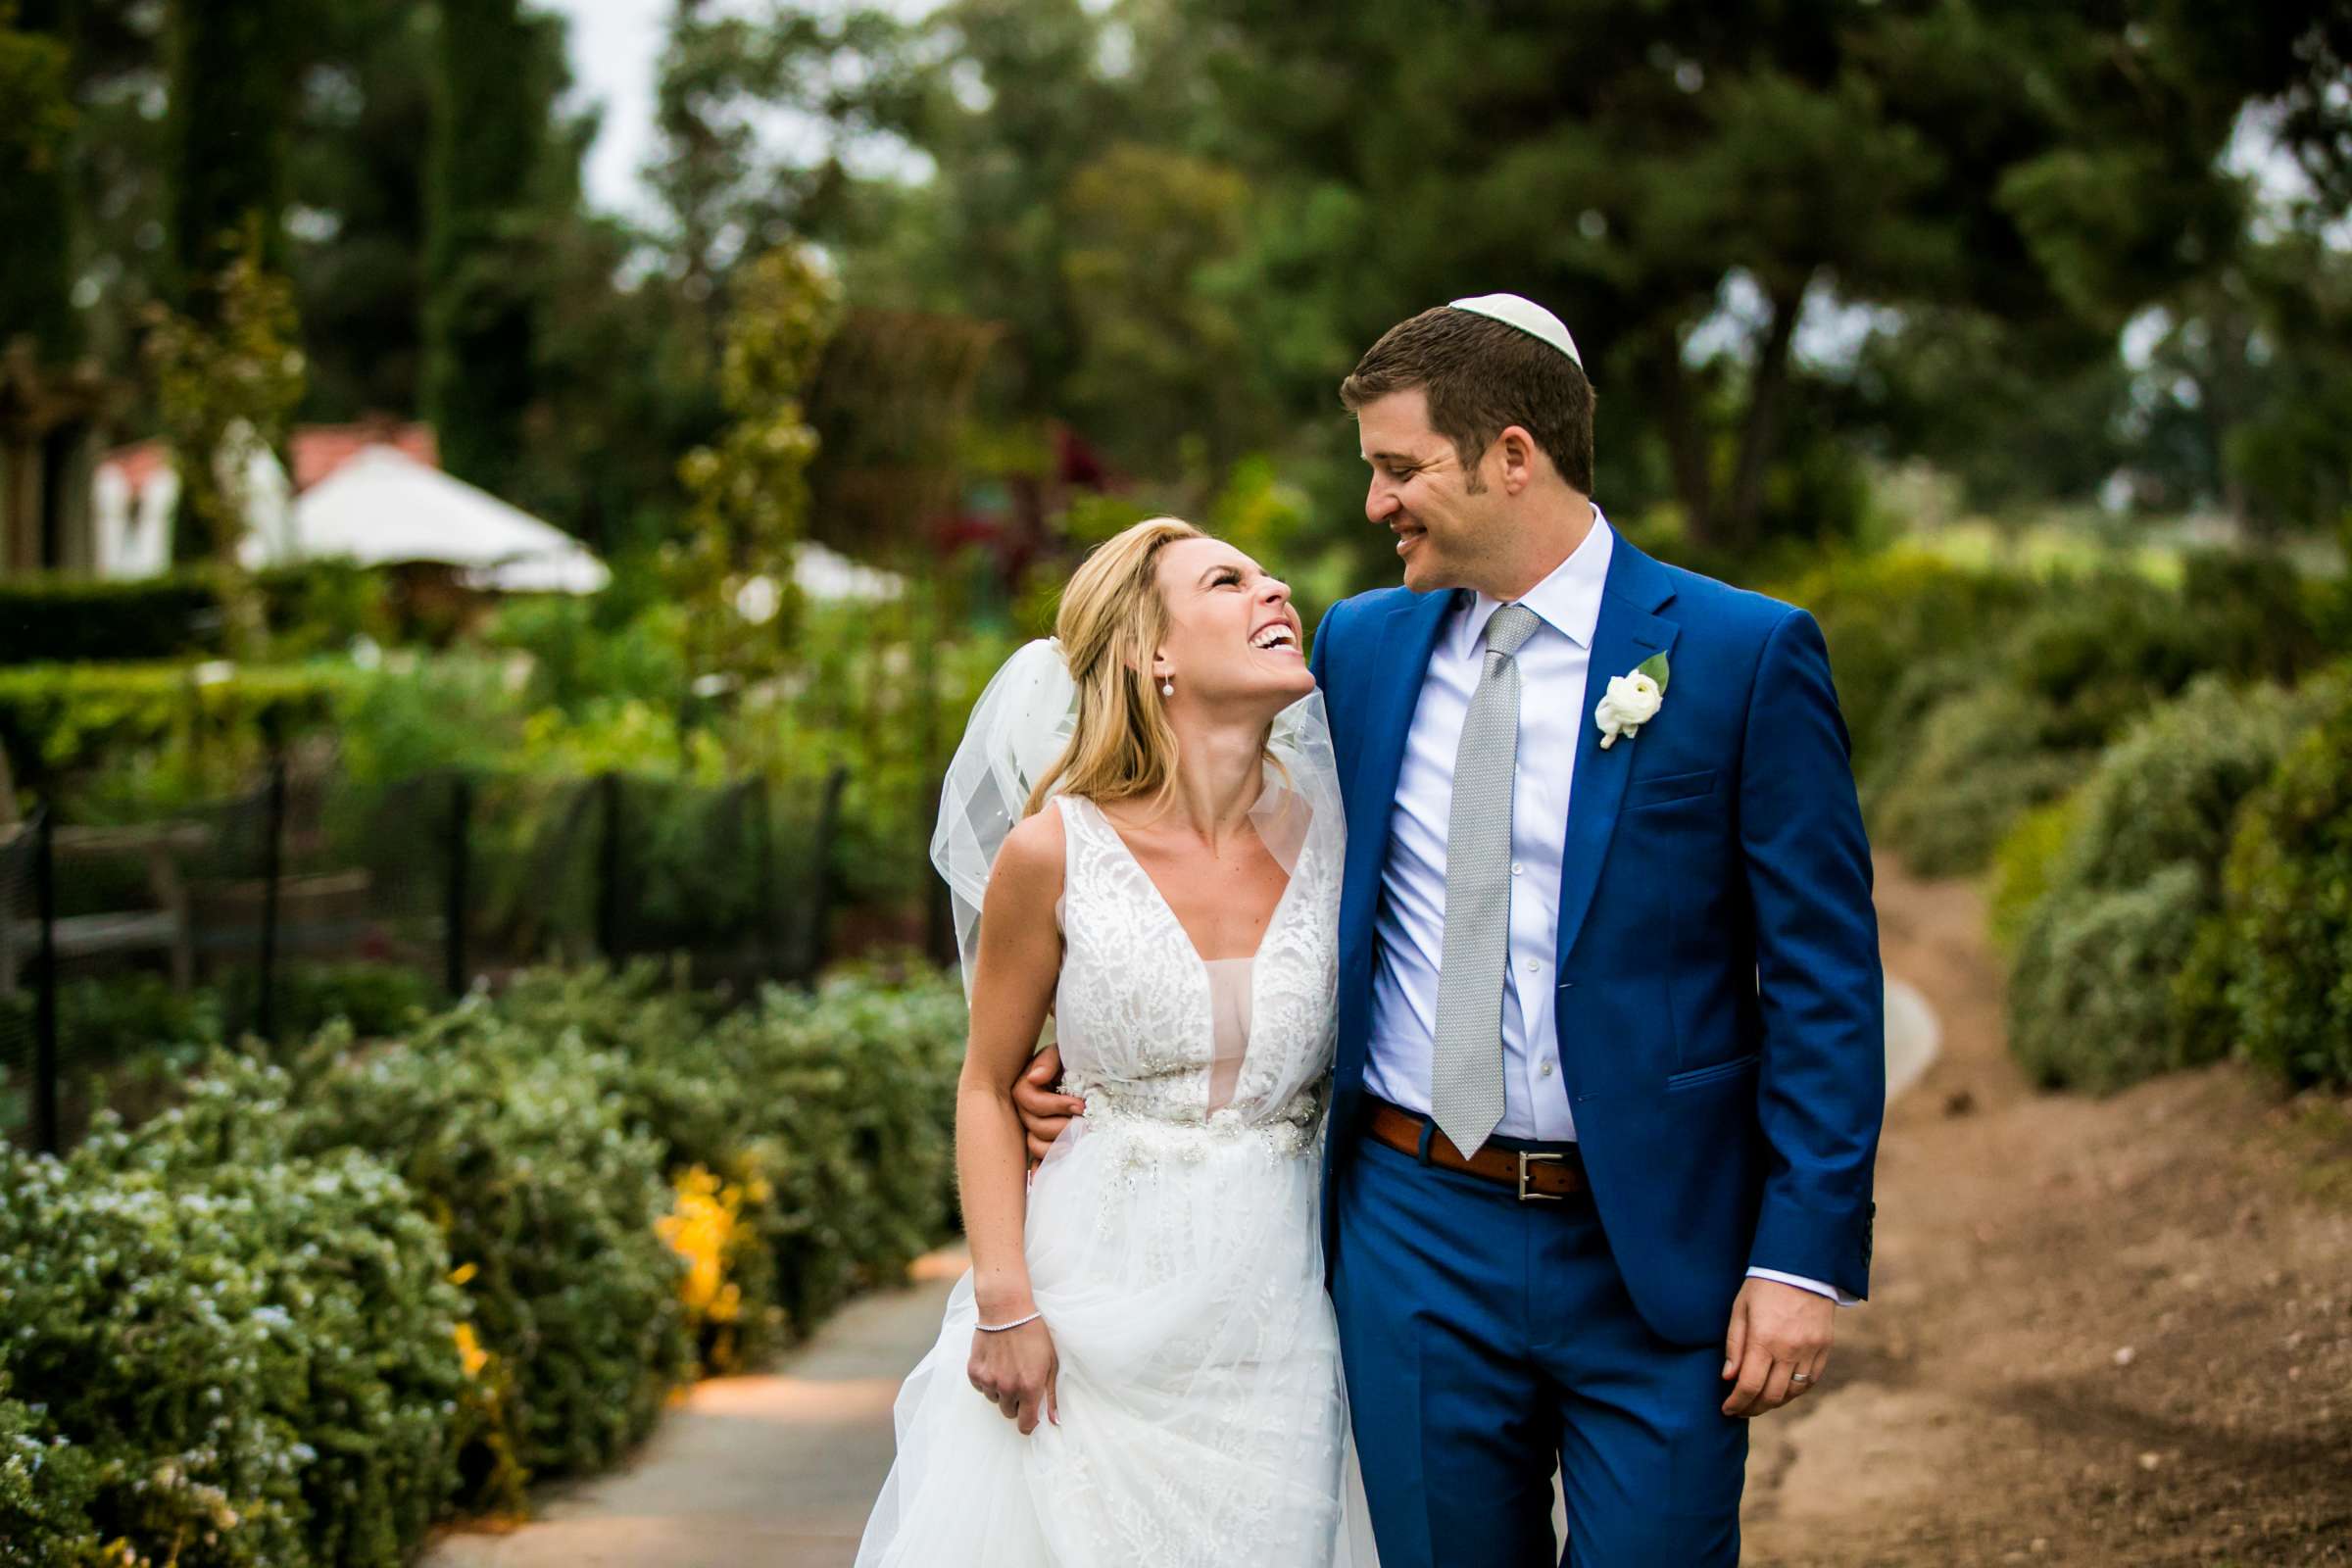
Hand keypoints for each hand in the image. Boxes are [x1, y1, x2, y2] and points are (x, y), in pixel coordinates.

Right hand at [968, 1318, 1059, 1433]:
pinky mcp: (974, 1371)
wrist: (1007, 1310)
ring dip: (1000, 1389)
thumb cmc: (1034, 1334)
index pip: (1025, 1424)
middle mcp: (1008, 1388)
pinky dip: (987, 1379)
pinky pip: (981, 1387)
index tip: (1030, 1415)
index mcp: (1029, 1387)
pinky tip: (995, 1361)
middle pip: (1009, 1413)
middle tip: (1019, 1379)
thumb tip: (1055, 1421)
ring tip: (1007, 1365)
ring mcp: (989, 1380)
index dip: (1029, 1423)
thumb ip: (1051, 1394)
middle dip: (1015, 1402)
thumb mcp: (1051, 1363)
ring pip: (994, 1399)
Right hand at [1011, 1046, 1084, 1163]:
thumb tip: (1036, 1078)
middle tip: (1086, 1124)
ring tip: (1080, 1140)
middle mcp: (1026, 1110)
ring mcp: (1034, 1129)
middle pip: (1035, 1126)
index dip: (1055, 1105)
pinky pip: (1038, 1161)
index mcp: (1027, 1087)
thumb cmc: (1074, 1063)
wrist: (1089, 1076)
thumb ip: (1048, 1061)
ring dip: (1059, 1146)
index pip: (1030, 1101)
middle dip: (1062, 1126)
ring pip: (1036, 1145)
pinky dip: (1042, 1169)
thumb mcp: (1062, 1053)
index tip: (1080, 1104)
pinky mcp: (1046, 1143)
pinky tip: (1054, 1171)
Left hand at [1720, 1277, 1833, 1417]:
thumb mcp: (1740, 1309)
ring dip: (1774, 1402)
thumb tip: (1729, 1377)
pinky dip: (1795, 1391)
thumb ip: (1734, 1345)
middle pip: (1772, 1395)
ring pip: (1793, 1392)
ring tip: (1758, 1402)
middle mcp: (1789, 1349)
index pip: (1749, 1385)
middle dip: (1753, 1408)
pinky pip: (1810, 1380)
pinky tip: (1782, 1390)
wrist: (1802, 1267)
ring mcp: (1810, 1350)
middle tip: (1740, 1410)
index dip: (1737, 1402)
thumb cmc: (1763, 1285)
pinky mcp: (1824, 1348)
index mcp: (1764, 1338)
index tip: (1727, 1409)